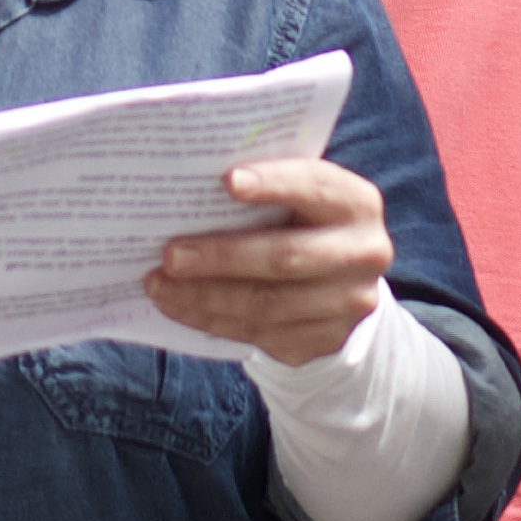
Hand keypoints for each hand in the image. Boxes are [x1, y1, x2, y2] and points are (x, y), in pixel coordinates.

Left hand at [145, 157, 392, 365]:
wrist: (342, 284)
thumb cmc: (303, 221)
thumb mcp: (302, 197)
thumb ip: (267, 185)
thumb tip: (190, 182)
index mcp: (357, 203)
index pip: (315, 187)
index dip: (273, 183)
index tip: (227, 181)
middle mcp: (362, 254)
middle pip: (285, 257)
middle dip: (221, 256)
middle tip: (170, 254)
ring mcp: (347, 305)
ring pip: (265, 304)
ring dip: (204, 295)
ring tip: (158, 283)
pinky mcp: (322, 340)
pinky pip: (257, 332)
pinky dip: (209, 319)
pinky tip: (177, 305)